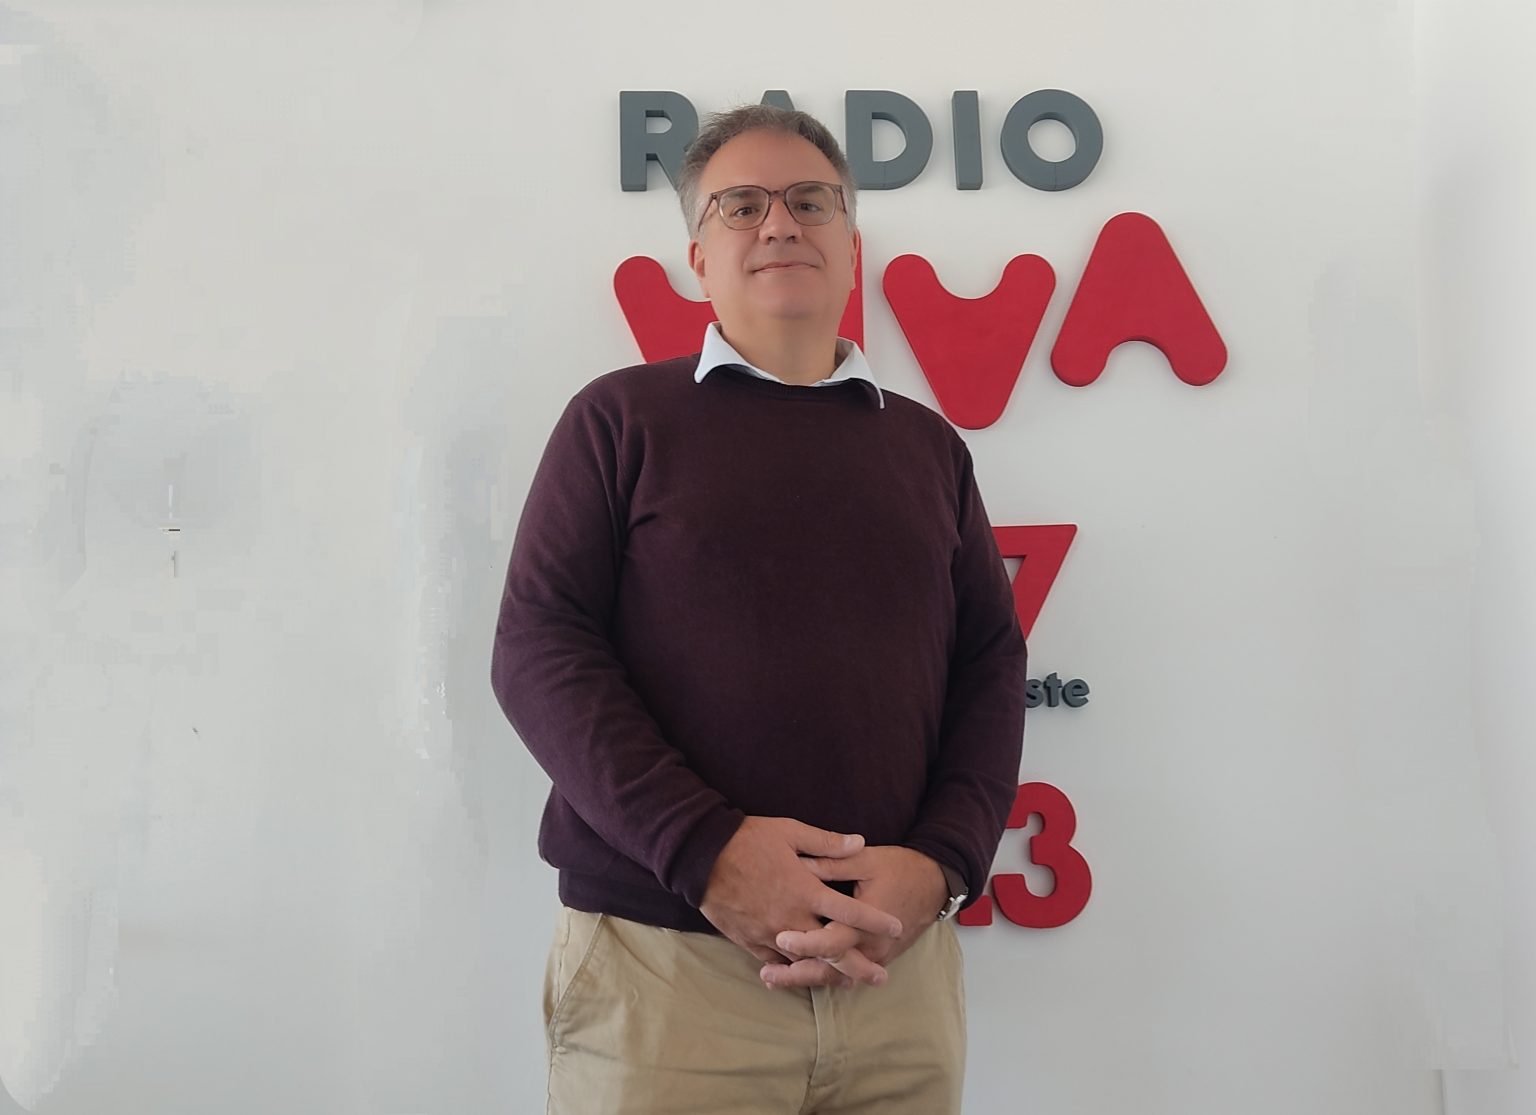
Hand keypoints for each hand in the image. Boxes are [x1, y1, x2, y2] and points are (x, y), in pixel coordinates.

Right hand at [699, 817, 902, 971]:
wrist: (702, 857)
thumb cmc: (747, 840)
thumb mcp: (790, 832)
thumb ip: (827, 842)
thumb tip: (859, 842)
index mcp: (806, 890)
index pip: (849, 910)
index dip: (875, 921)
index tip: (896, 928)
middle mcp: (792, 917)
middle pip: (832, 949)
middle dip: (859, 965)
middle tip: (881, 976)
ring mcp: (770, 932)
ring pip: (805, 962)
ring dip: (828, 973)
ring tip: (848, 983)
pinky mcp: (750, 940)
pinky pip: (777, 962)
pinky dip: (793, 970)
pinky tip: (804, 976)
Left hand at [759, 846, 948, 990]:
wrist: (935, 883)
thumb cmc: (901, 868)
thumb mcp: (867, 859)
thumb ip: (833, 863)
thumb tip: (800, 864)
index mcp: (867, 920)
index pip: (833, 940)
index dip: (806, 942)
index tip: (780, 939)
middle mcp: (871, 945)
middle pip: (830, 968)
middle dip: (797, 974)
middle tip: (766, 975)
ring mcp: (875, 955)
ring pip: (836, 976)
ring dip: (805, 978)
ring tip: (771, 979)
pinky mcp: (875, 957)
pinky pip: (845, 973)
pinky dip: (822, 976)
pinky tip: (798, 975)